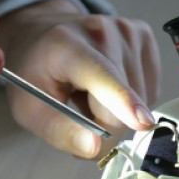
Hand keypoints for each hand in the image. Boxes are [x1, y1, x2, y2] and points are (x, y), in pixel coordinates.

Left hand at [0, 0, 160, 157]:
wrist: (39, 35)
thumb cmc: (33, 72)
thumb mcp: (29, 108)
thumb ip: (59, 130)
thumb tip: (94, 148)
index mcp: (66, 45)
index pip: (100, 75)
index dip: (122, 100)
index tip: (141, 122)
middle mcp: (101, 31)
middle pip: (122, 101)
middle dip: (105, 124)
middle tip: (77, 114)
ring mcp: (126, 30)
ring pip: (140, 99)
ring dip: (117, 110)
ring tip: (87, 92)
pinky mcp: (142, 35)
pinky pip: (148, 88)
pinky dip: (130, 98)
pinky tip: (106, 84)